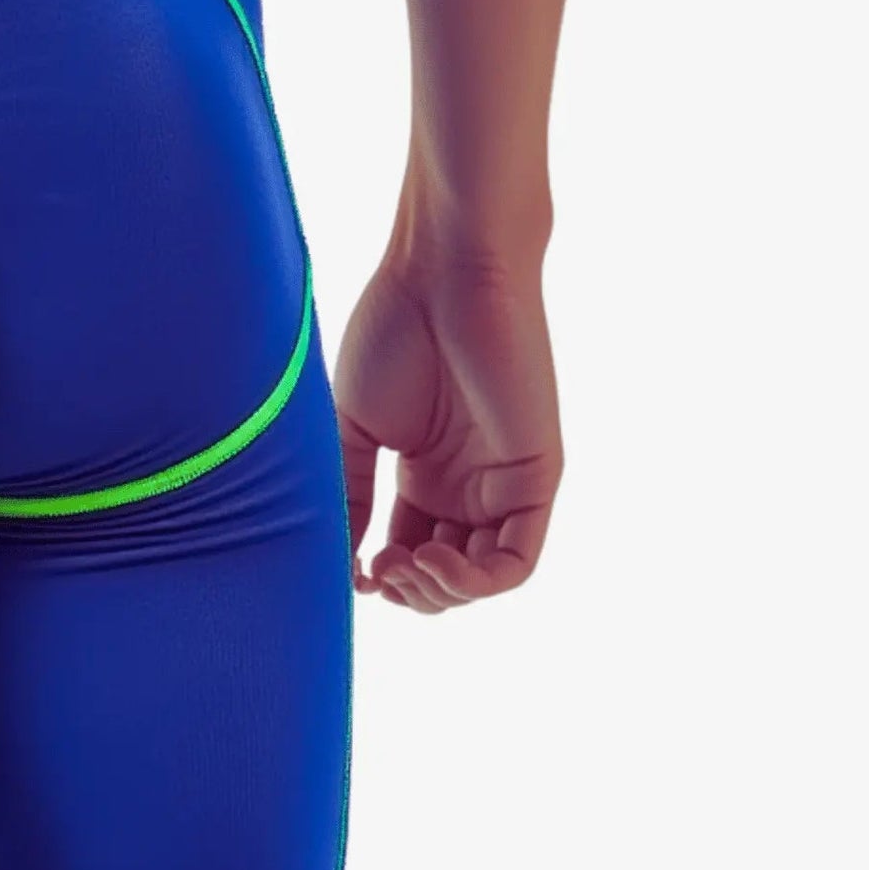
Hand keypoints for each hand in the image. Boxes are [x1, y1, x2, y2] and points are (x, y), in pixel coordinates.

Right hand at [334, 249, 561, 612]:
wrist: (441, 276)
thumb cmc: (393, 332)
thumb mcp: (354, 429)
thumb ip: (350, 495)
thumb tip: (333, 560)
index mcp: (427, 472)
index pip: (410, 551)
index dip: (380, 578)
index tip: (348, 573)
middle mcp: (469, 483)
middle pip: (447, 575)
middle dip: (409, 592)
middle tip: (375, 571)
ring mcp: (503, 482)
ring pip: (483, 577)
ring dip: (439, 594)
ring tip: (400, 565)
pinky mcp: (536, 476)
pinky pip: (517, 560)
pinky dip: (475, 581)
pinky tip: (431, 560)